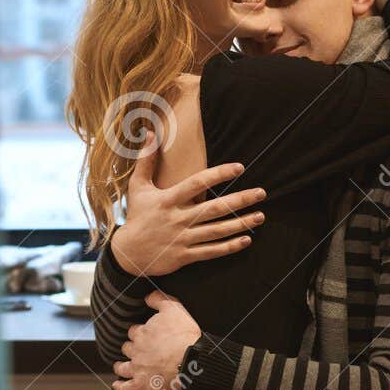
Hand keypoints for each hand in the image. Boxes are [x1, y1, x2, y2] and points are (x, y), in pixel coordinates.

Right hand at [109, 128, 265, 278]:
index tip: (239, 167)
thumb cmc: (136, 216)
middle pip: (214, 209)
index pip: (197, 183)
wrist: (127, 253)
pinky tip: (246, 239)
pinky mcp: (184, 256)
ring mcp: (182, 239)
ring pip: (216, 231)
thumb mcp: (137, 187)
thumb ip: (146, 161)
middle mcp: (177, 219)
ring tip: (260, 216)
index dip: (219, 174)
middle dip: (240, 200)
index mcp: (168, 200)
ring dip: (240, 223)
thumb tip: (150, 133)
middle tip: (261, 193)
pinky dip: (229, 247)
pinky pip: (211, 251)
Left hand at [111, 292, 201, 389]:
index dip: (139, 332)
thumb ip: (159, 299)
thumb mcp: (174, 308)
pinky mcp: (141, 386)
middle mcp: (136, 351)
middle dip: (131, 348)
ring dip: (121, 366)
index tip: (143, 334)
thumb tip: (147, 296)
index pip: (134, 331)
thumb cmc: (184, 335)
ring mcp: (137, 369)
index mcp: (142, 333)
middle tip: (135, 350)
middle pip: (128, 348)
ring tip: (120, 366)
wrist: (191, 360)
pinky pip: (125, 388)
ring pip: (122, 367)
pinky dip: (120, 386)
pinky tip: (117, 385)